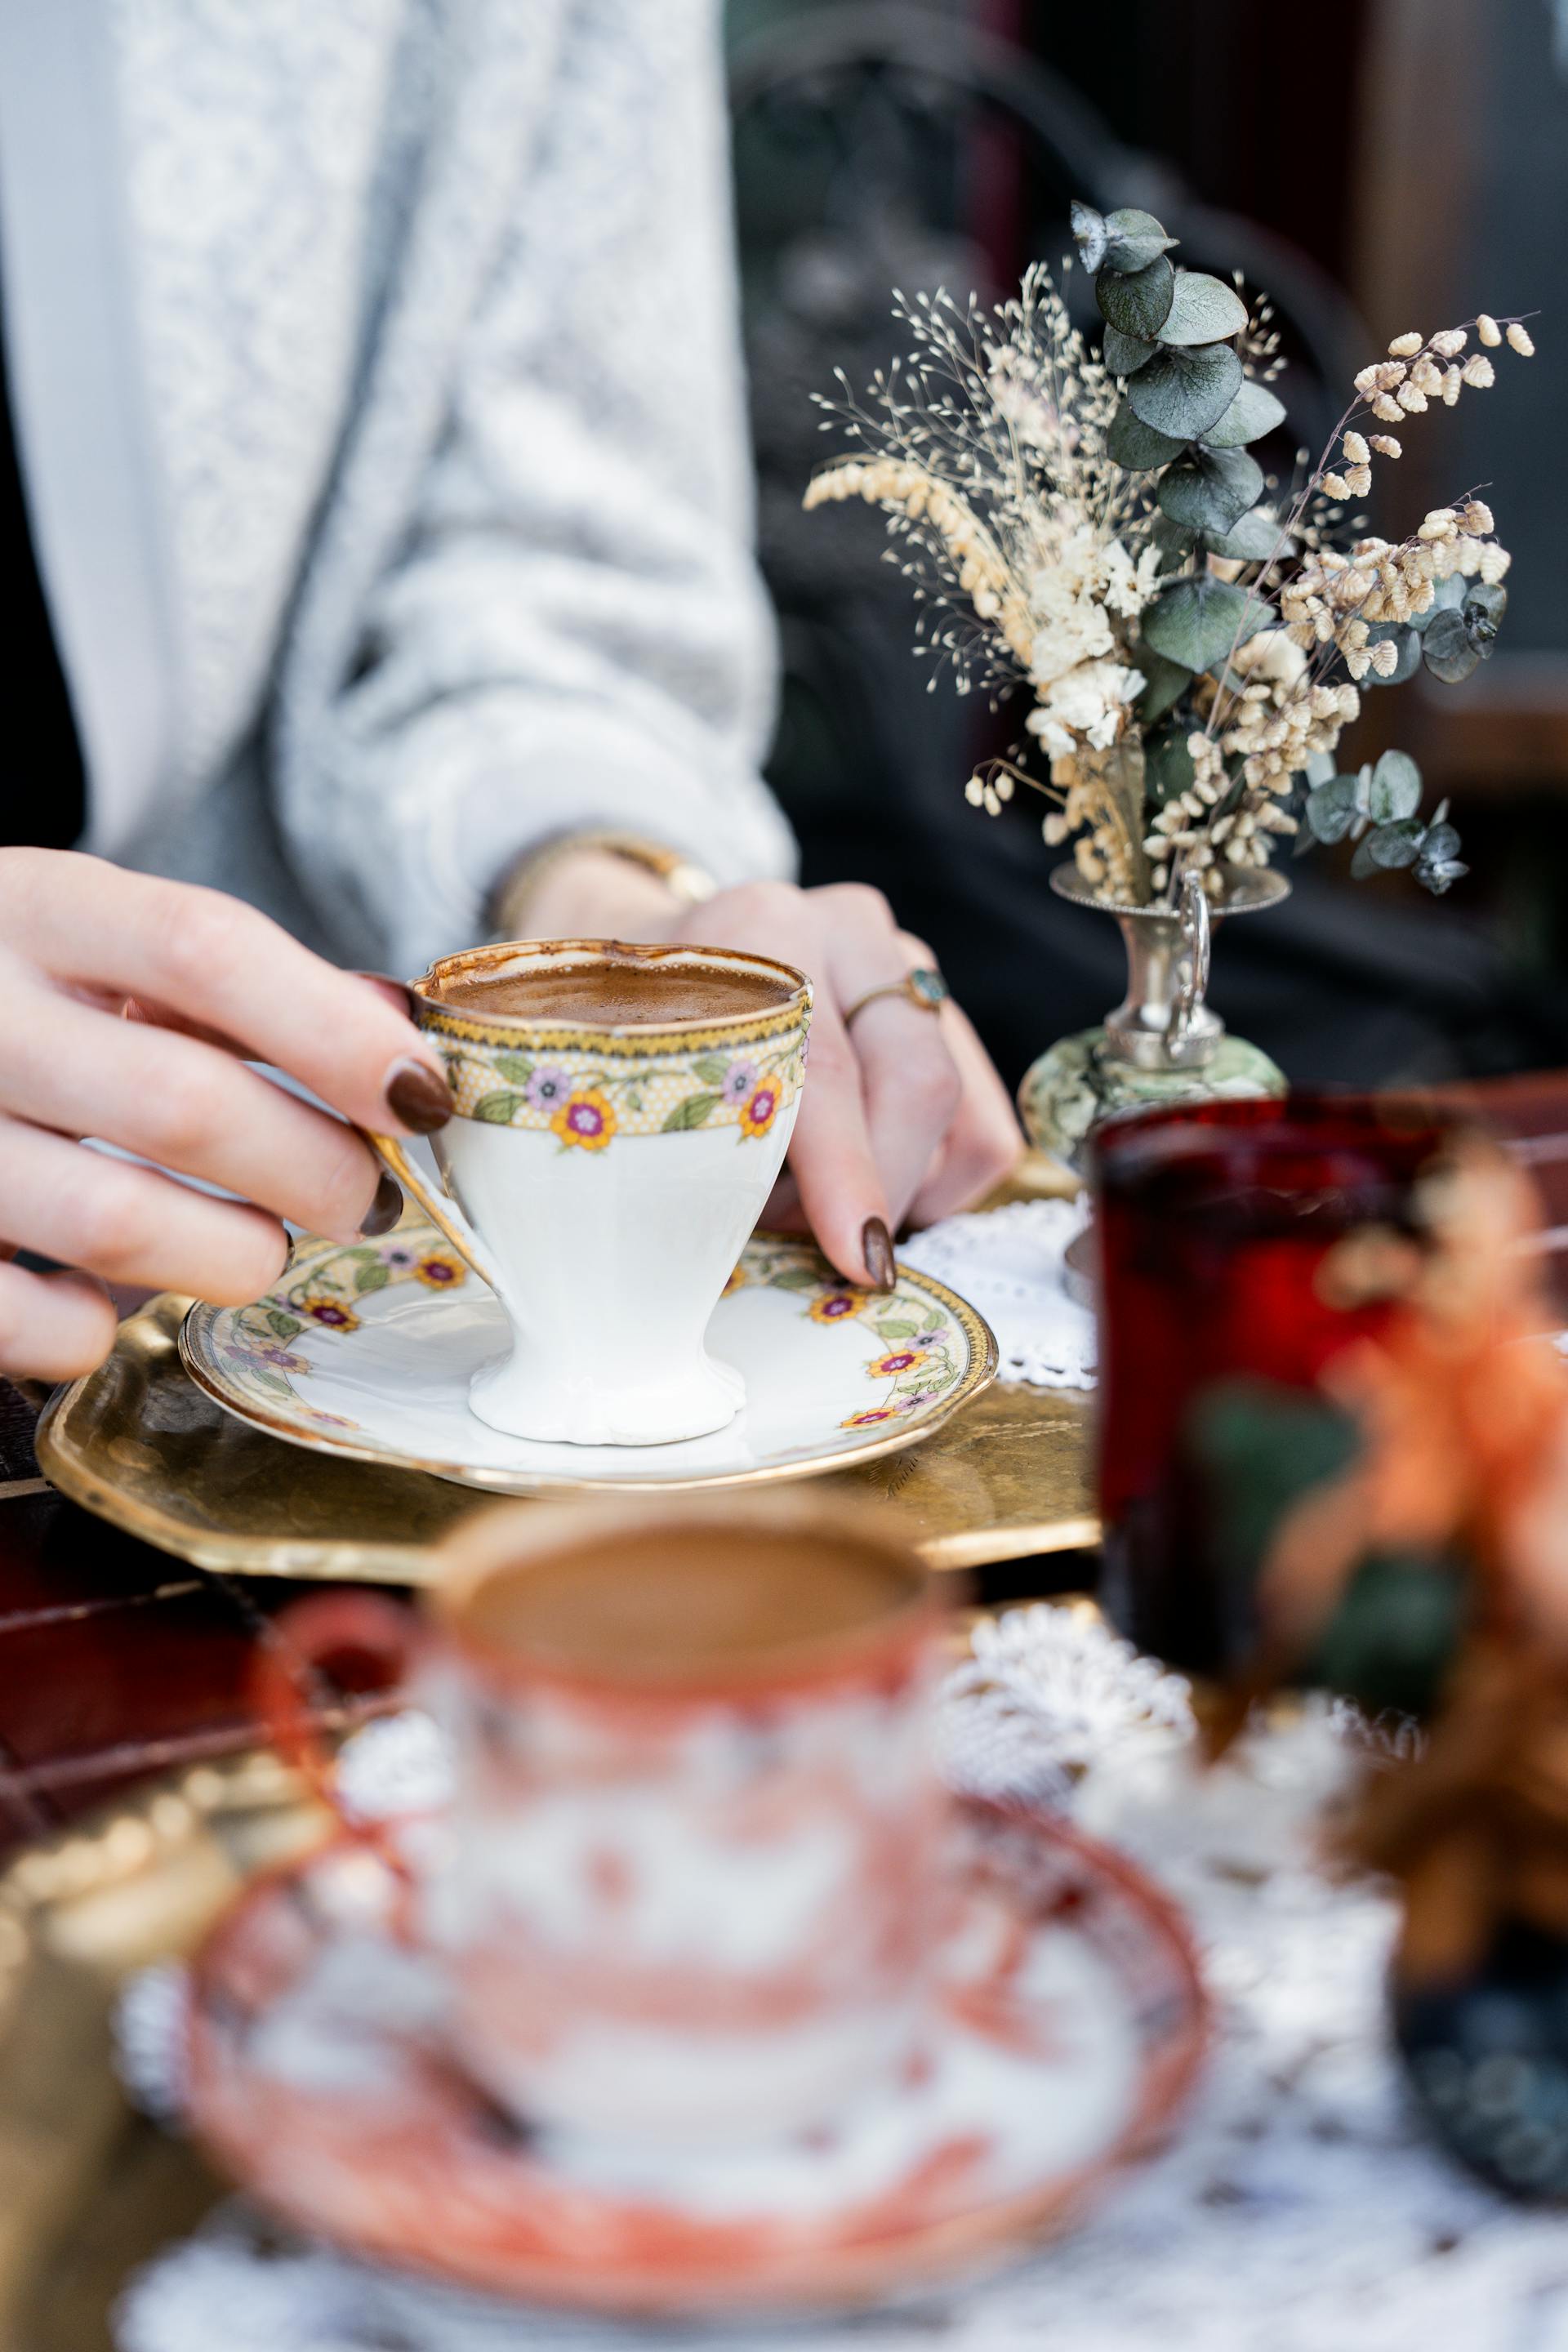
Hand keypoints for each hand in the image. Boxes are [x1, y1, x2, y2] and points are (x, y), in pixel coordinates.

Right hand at [0, 850, 453, 1381]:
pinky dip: (102, 1327)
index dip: (334, 1033)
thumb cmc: (11, 992)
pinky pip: (38, 1326)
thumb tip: (395, 1044)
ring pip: (122, 1224)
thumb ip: (240, 988)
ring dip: (237, 1255)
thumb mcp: (99, 943)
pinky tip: (115, 1294)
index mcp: (34, 908)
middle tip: (360, 1197)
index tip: (420, 1096)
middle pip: (183, 1103)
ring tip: (261, 1247)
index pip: (205, 950)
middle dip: (314, 1170)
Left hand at [510, 852, 1021, 1287]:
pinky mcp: (939, 1005)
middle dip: (876, 1192)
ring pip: (956, 1106)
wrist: (647, 955)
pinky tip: (867, 1191)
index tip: (857, 1255)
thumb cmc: (630, 1027)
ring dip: (897, 1187)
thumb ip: (674, 1139)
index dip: (846, 1172)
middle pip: (914, 1082)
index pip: (827, 1065)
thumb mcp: (621, 1068)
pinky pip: (982, 1124)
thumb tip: (728, 1252)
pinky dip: (938, 1181)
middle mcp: (847, 928)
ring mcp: (903, 960)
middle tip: (810, 1251)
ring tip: (814, 1213)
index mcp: (762, 928)